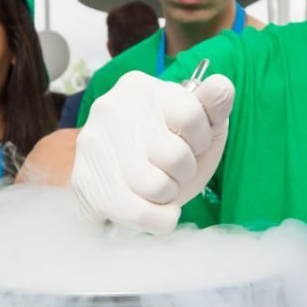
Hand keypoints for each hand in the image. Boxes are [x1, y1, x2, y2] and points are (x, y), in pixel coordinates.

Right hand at [71, 71, 234, 233]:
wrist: (119, 182)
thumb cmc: (166, 149)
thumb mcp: (198, 125)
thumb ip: (213, 105)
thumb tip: (222, 86)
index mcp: (140, 87)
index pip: (192, 116)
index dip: (201, 140)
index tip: (191, 143)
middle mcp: (110, 108)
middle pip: (176, 156)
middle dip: (184, 172)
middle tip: (170, 169)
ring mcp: (93, 144)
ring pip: (157, 187)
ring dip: (169, 196)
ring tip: (157, 186)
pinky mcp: (84, 181)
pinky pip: (138, 213)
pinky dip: (158, 220)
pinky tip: (154, 210)